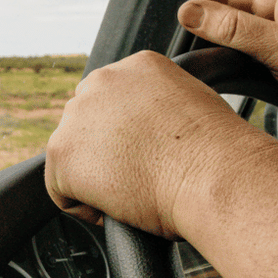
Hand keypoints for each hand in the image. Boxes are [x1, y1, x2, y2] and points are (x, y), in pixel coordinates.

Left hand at [45, 51, 250, 238]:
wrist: (214, 176)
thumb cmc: (218, 155)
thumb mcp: (195, 109)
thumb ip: (161, 108)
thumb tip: (149, 131)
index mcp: (137, 66)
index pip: (111, 98)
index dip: (122, 133)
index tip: (141, 153)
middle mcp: (102, 82)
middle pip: (85, 122)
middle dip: (103, 151)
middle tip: (134, 177)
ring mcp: (77, 117)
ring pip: (71, 153)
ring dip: (93, 176)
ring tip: (129, 194)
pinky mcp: (62, 153)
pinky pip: (59, 188)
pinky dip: (81, 205)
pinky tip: (111, 211)